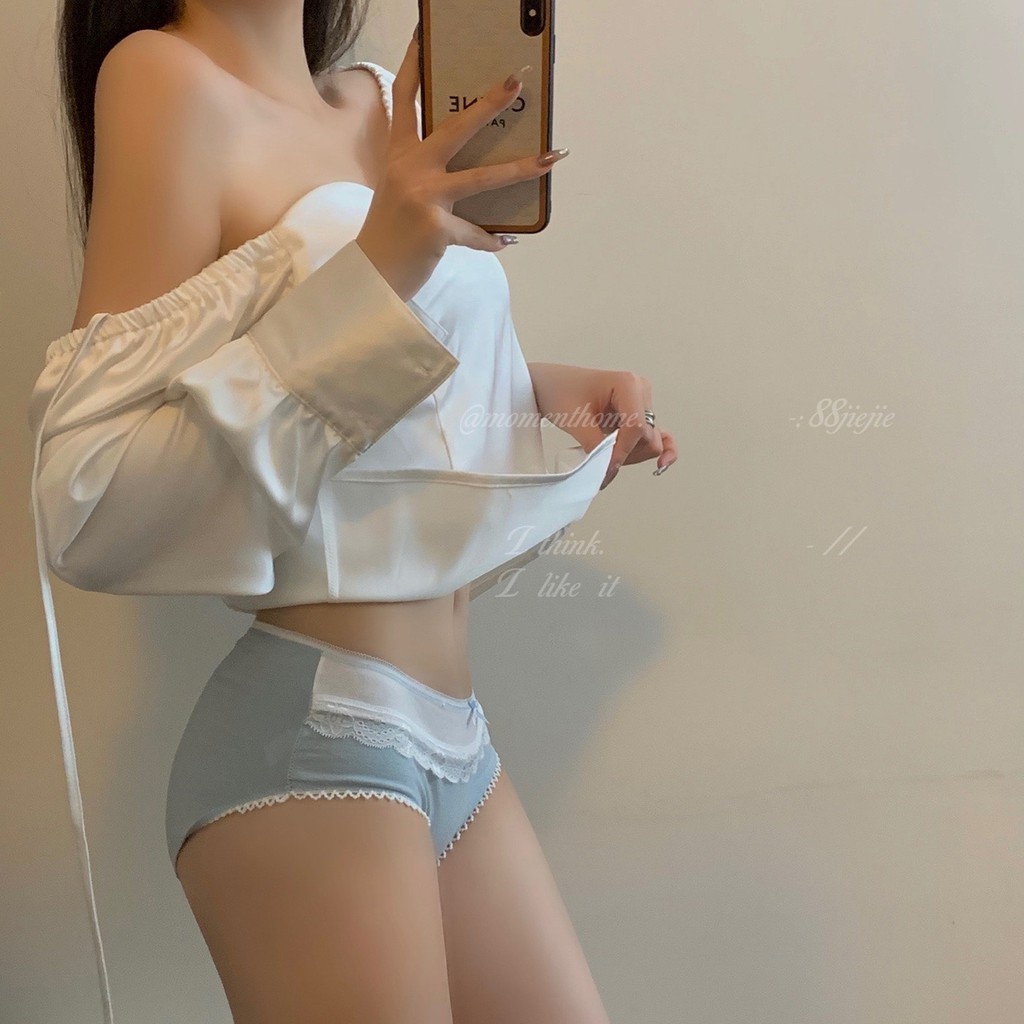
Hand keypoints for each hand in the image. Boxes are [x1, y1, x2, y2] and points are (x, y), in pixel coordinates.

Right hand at [355, 31, 567, 300]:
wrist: (373, 275)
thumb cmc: (391, 232)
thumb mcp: (400, 190)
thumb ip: (426, 169)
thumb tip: (474, 161)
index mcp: (399, 154)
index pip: (404, 98)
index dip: (412, 64)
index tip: (423, 34)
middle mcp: (410, 169)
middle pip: (455, 127)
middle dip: (489, 103)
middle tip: (517, 82)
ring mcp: (423, 197)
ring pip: (481, 178)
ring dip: (519, 169)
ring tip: (550, 158)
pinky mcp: (436, 228)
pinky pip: (479, 232)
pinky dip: (493, 240)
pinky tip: (505, 241)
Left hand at [527, 363, 676, 488]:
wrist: (549, 384)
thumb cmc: (559, 392)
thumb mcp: (576, 421)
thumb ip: (596, 447)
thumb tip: (610, 471)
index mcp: (628, 384)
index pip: (636, 427)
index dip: (622, 452)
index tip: (604, 468)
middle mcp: (641, 391)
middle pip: (647, 437)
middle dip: (624, 453)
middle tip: (597, 458)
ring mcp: (642, 403)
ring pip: (649, 442)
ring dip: (629, 454)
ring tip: (601, 450)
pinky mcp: (638, 415)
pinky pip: (657, 436)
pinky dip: (661, 450)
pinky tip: (661, 466)